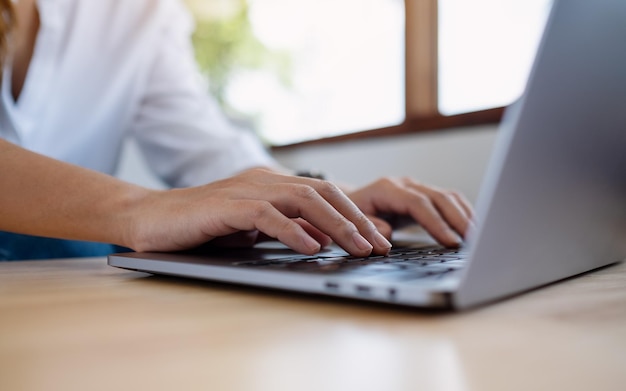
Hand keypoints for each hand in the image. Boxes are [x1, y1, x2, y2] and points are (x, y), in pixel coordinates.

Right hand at [128, 168, 391, 255]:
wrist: (150, 218)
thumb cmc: (202, 226)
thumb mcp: (253, 229)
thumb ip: (286, 228)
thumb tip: (322, 239)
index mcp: (272, 184)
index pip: (324, 194)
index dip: (355, 214)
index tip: (378, 237)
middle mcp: (264, 180)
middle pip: (322, 193)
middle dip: (356, 219)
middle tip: (380, 244)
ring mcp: (245, 189)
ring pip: (302, 199)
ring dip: (335, 225)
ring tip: (358, 247)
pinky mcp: (226, 206)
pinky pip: (267, 215)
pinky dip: (293, 231)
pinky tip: (311, 248)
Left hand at [346, 177, 473, 246]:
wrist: (348, 201)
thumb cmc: (348, 213)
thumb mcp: (350, 221)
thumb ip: (367, 227)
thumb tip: (386, 233)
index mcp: (387, 189)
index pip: (418, 204)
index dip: (436, 223)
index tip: (451, 242)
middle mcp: (405, 184)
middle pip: (440, 197)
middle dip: (460, 220)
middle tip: (476, 241)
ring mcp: (416, 187)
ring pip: (449, 197)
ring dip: (466, 216)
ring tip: (481, 237)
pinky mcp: (424, 195)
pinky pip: (449, 201)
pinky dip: (463, 214)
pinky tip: (473, 229)